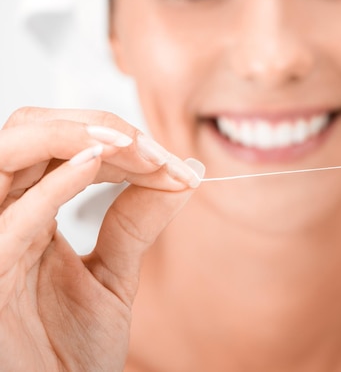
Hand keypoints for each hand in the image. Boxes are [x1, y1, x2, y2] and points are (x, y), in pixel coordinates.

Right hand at [0, 107, 203, 370]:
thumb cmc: (71, 349)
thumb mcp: (114, 274)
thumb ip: (139, 220)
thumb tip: (187, 171)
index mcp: (28, 213)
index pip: (61, 145)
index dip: (118, 139)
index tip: (172, 162)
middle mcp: (4, 217)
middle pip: (29, 133)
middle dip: (96, 125)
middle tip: (155, 150)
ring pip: (8, 154)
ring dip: (73, 135)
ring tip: (131, 145)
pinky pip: (12, 219)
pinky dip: (54, 183)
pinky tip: (96, 160)